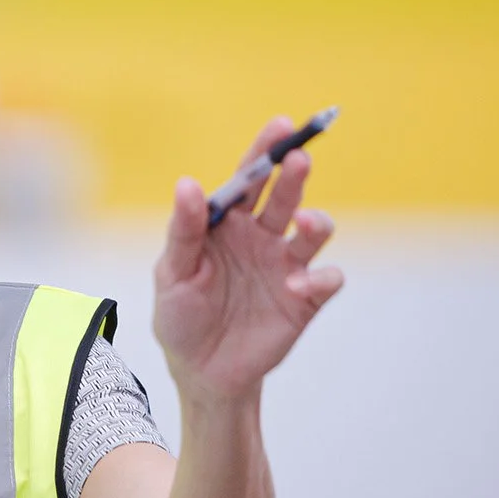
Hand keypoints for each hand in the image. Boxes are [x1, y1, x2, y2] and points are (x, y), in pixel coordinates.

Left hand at [153, 118, 343, 402]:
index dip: (264, 151)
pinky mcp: (305, 298)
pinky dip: (320, 276)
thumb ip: (184, 230)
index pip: (248, 179)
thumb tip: (187, 183)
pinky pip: (326, 279)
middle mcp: (260, 237)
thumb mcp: (172, 273)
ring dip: (315, 221)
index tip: (281, 126)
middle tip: (298, 158)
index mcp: (227, 223)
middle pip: (284, 196)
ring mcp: (285, 265)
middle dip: (293, 173)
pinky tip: (298, 284)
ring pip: (314, 230)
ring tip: (304, 224)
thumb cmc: (180, 316)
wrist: (201, 372)